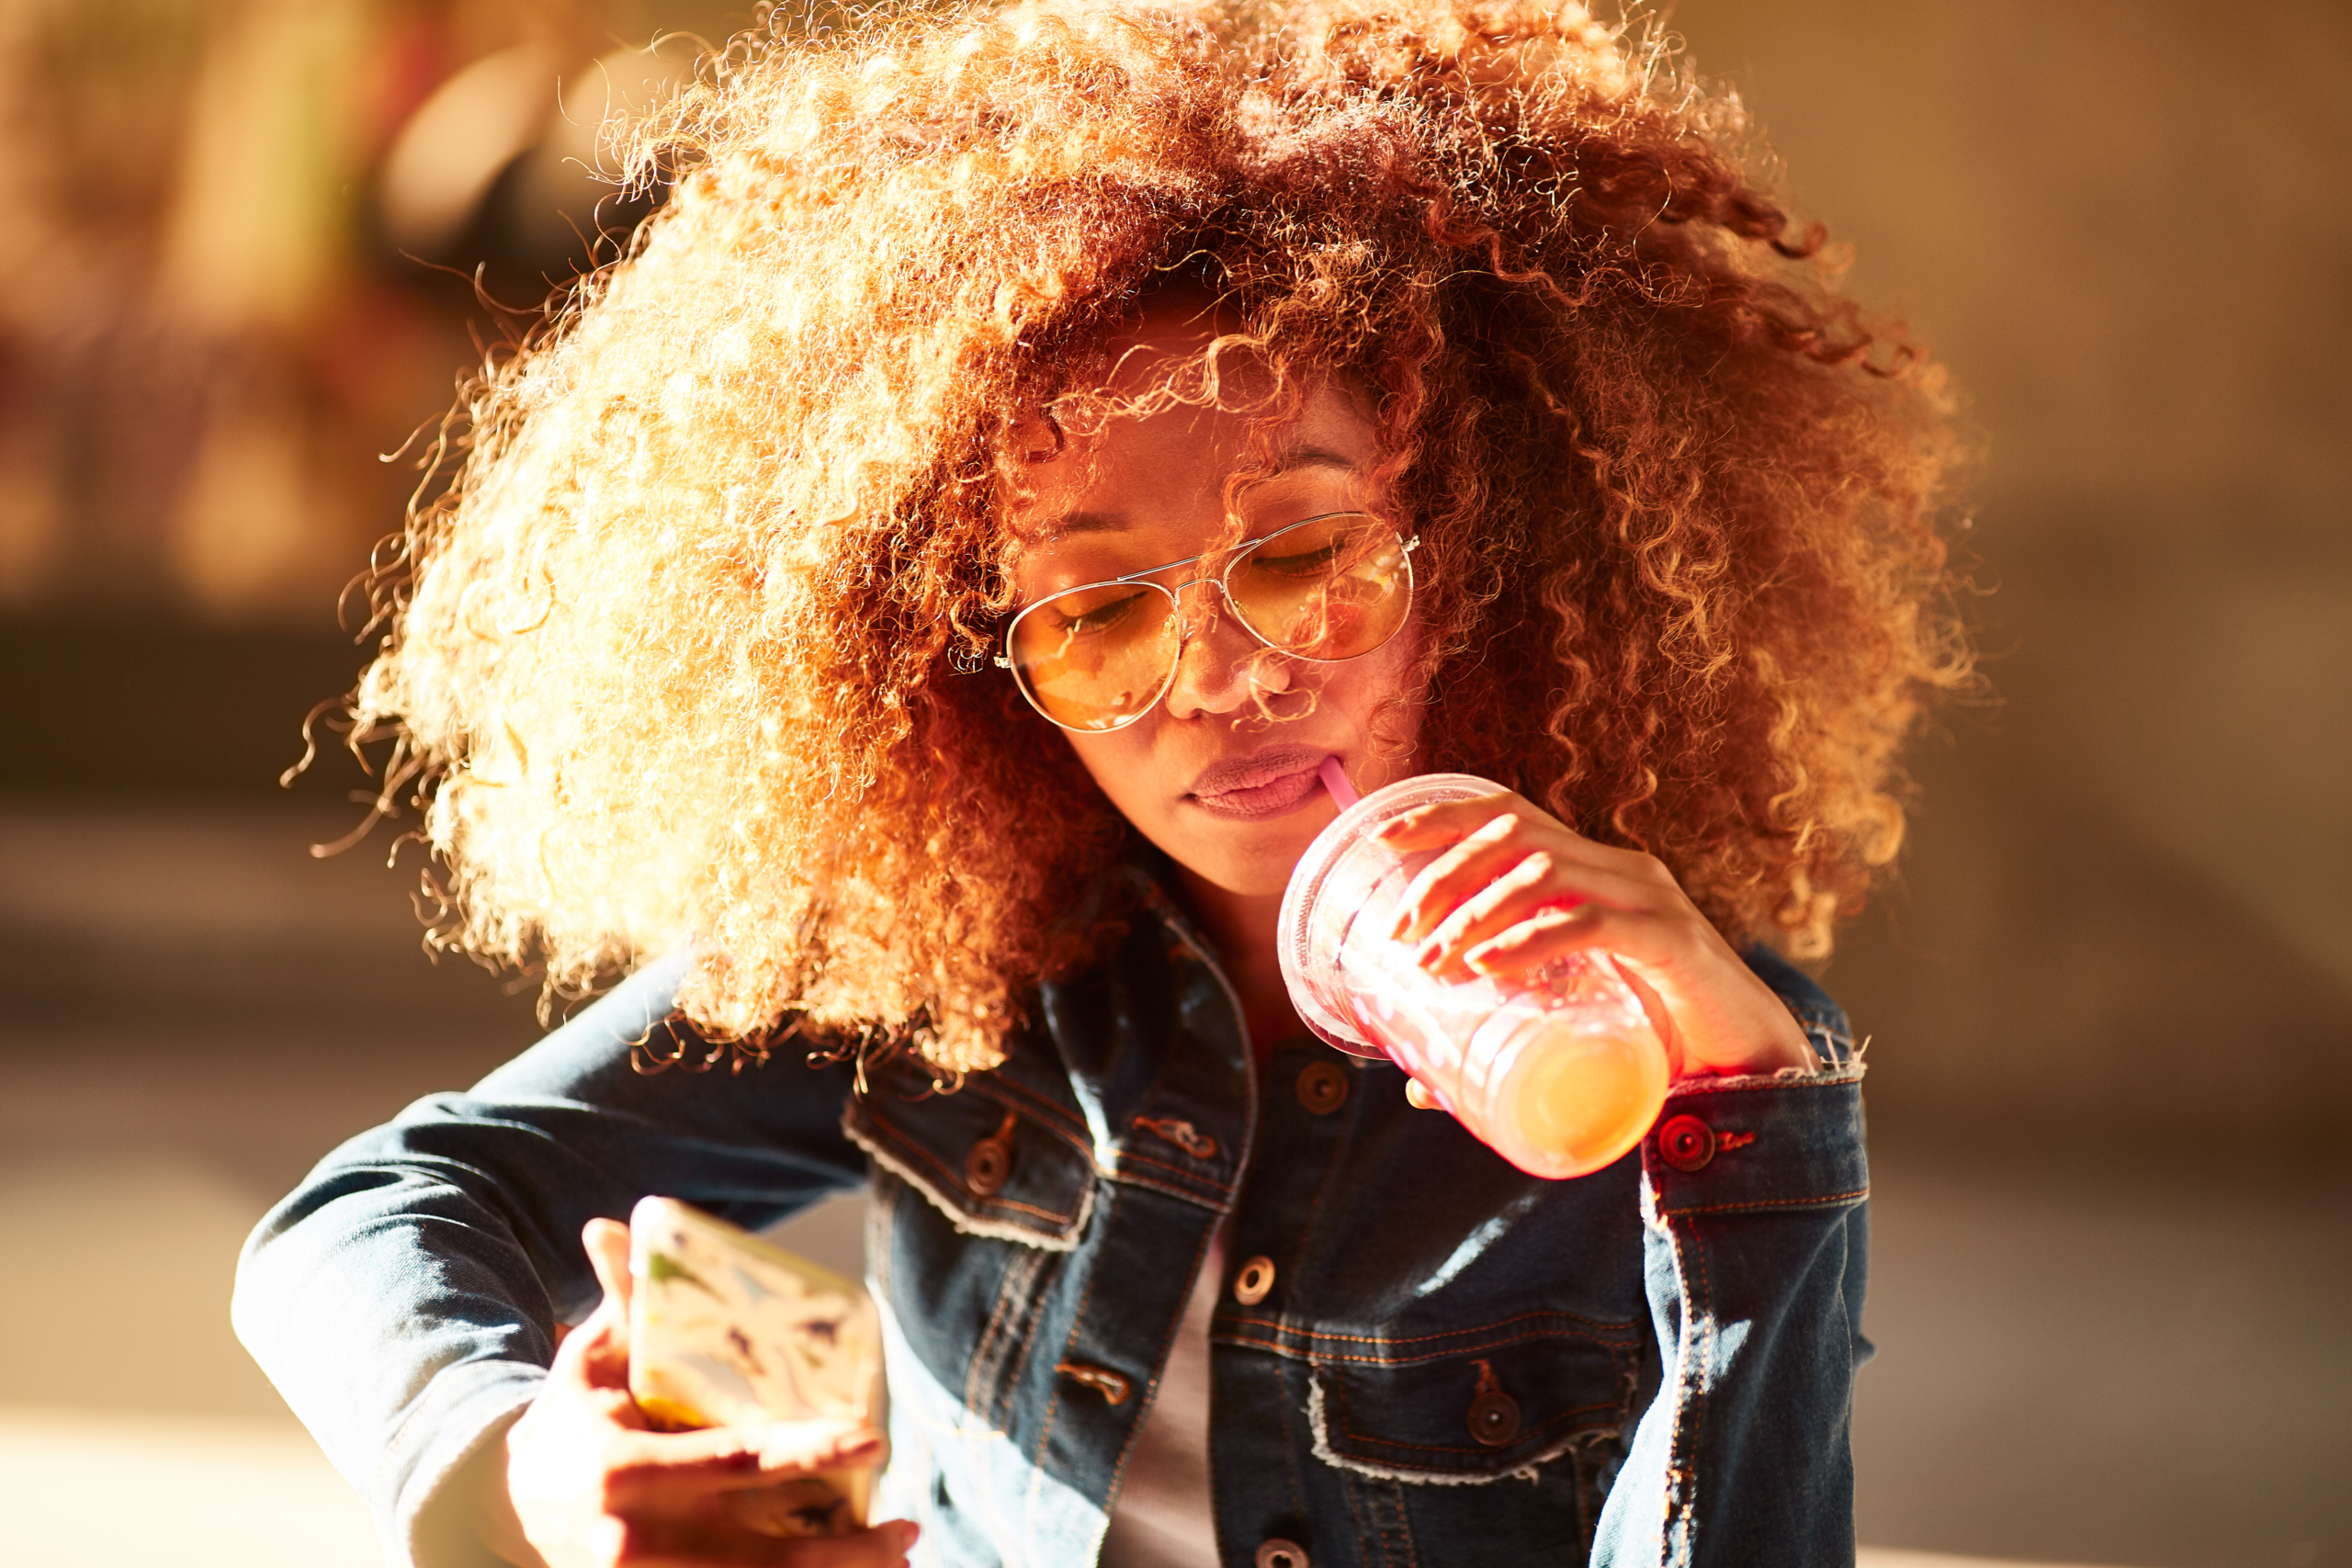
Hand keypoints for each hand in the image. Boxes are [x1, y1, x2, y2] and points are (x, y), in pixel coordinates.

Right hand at [482, 1218, 917, 1567]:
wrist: (502, 1507)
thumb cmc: (572, 1420)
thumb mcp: (591, 1361)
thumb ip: (620, 1301)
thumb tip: (611, 1225)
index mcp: (629, 1469)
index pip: (736, 1460)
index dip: (807, 1453)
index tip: (871, 1439)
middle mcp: (640, 1539)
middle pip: (761, 1558)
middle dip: (844, 1551)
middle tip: (908, 1524)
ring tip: (898, 1554)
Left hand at [1376, 791, 1814, 1078]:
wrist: (1755, 1066)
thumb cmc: (1656, 1037)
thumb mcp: (1571, 1020)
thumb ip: (1499, 1042)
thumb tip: (1415, 1088)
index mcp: (1595, 869)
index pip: (1510, 811)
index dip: (1442, 814)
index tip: (1379, 840)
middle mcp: (1622, 868)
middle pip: (1515, 833)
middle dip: (1444, 874)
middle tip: (1404, 934)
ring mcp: (1651, 900)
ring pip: (1545, 872)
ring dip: (1475, 913)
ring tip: (1434, 964)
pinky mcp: (1672, 944)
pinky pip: (1591, 923)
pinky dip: (1531, 940)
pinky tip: (1489, 966)